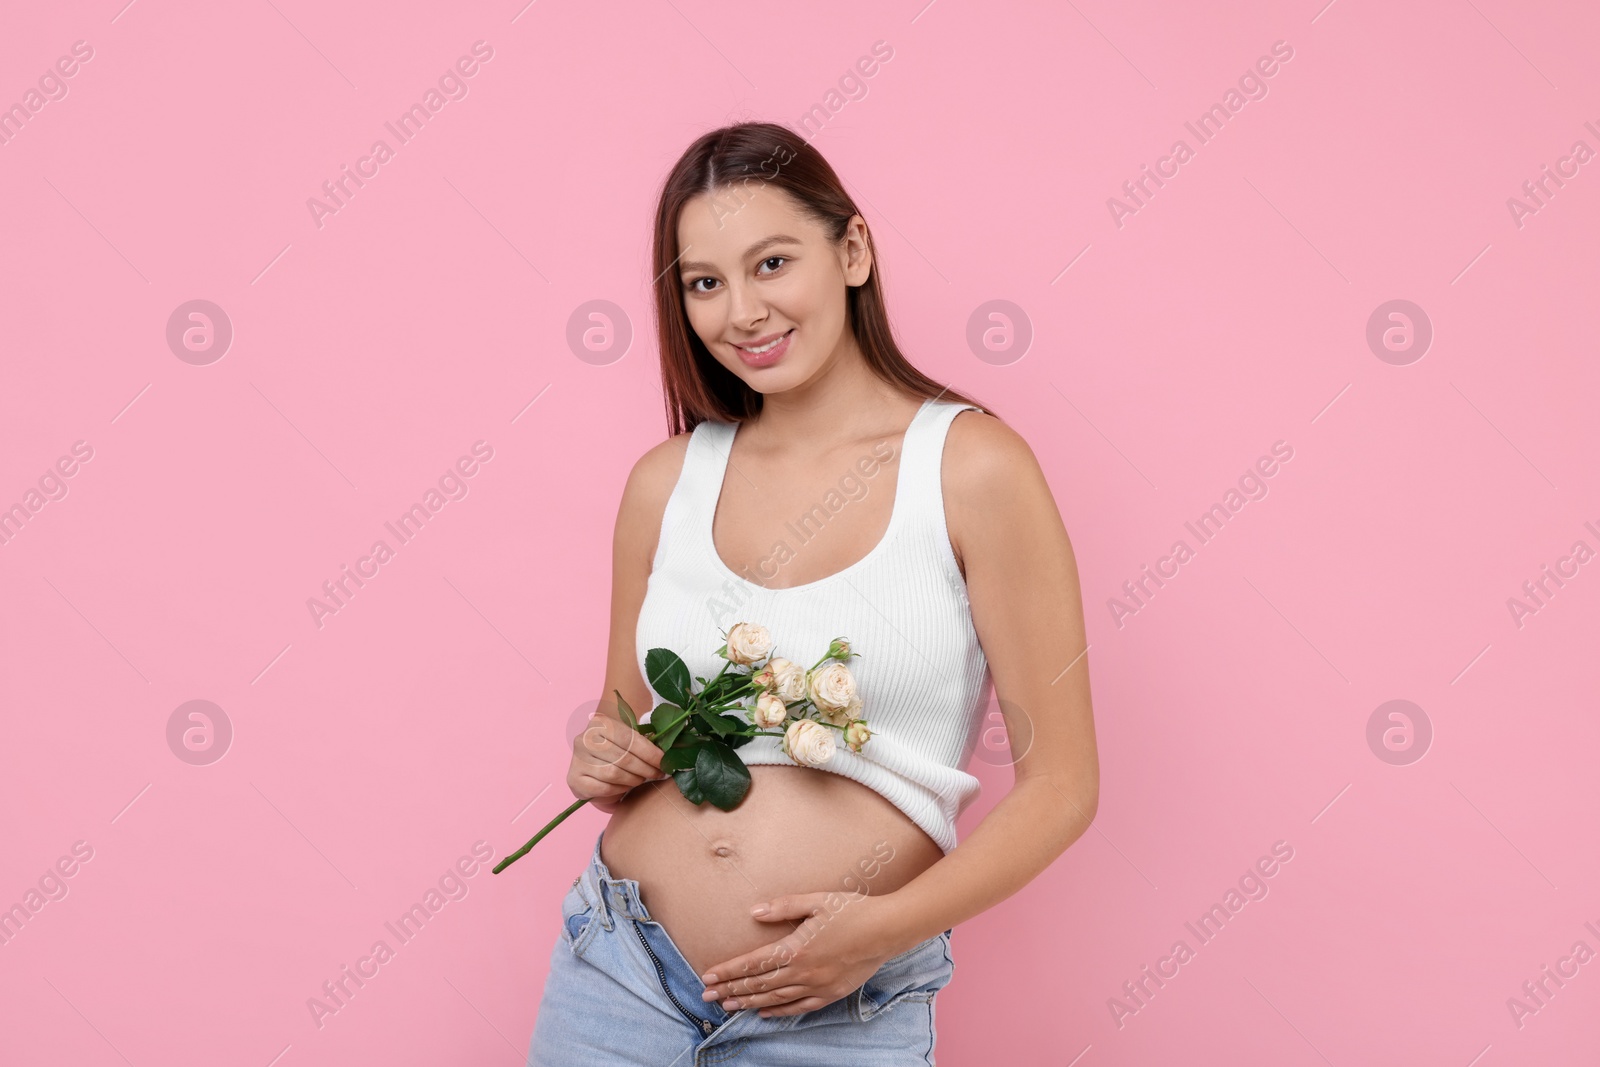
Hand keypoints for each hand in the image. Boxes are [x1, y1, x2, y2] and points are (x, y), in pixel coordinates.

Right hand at [567, 713, 667, 814]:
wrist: (592, 764)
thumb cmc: (616, 748)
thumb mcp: (628, 738)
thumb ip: (647, 740)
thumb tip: (676, 747)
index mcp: (599, 723)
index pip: (628, 738)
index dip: (649, 752)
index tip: (664, 762)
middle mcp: (584, 739)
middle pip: (622, 758)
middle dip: (645, 768)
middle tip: (657, 774)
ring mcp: (577, 760)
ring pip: (613, 774)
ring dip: (633, 780)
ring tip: (641, 779)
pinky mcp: (574, 779)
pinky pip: (602, 788)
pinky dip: (618, 790)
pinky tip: (625, 786)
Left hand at [696, 891, 903, 1017]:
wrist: (887, 930)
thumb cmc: (852, 910)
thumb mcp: (816, 901)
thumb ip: (783, 907)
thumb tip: (754, 912)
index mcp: (796, 949)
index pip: (753, 964)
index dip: (728, 971)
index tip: (707, 977)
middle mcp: (803, 972)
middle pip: (759, 985)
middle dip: (730, 991)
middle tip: (706, 997)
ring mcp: (817, 986)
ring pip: (775, 999)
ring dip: (749, 1003)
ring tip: (728, 1007)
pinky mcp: (830, 994)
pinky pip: (799, 1008)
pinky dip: (779, 1012)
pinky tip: (765, 1014)